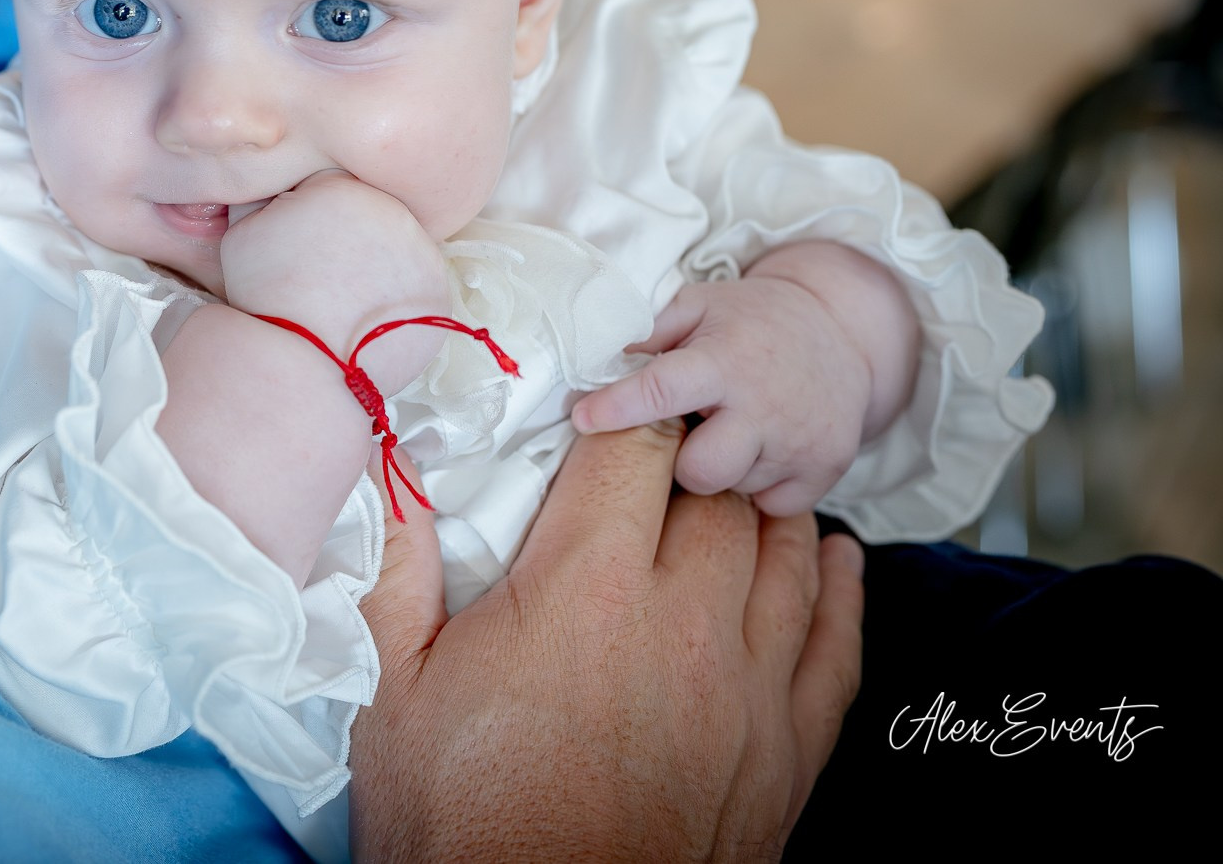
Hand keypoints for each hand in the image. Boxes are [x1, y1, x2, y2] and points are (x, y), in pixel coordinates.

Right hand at [219, 171, 448, 388]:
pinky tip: (368, 315)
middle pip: (369, 210)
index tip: (297, 242)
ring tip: (344, 296)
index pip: (328, 183)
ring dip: (377, 261)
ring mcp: (424, 255)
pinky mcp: (440, 295)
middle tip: (321, 271)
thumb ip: (262, 195)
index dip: (307, 213)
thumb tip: (270, 180)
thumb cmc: (267, 297)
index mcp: (344, 188)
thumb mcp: (243, 233)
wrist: (303, 365)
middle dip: (347, 233)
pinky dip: (398, 296)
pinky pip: (416, 284)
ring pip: (397, 245)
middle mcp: (394, 212)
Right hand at [351, 424, 864, 860]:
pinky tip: (830, 557)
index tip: (608, 407)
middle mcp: (682, 623)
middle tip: (660, 458)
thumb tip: (391, 474)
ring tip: (735, 490)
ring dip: (759, 510)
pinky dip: (838, 590)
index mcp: (583, 590)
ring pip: (782, 554)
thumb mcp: (394, 692)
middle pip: (715, 494)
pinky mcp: (786, 752)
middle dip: (688, 461)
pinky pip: (836, 645)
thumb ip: (398, 571)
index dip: (624, 416)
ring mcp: (747, 689)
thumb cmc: (459, 822)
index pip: (633, 450)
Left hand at [569, 242, 917, 515]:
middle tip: (690, 430)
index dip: (617, 407)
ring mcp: (800, 444)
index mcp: (724, 360)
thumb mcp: (698, 306)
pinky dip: (758, 486)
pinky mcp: (825, 472)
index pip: (661, 391)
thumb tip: (589, 364)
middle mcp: (765, 407)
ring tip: (730, 431)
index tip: (582, 418)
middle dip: (681, 459)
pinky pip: (769, 506)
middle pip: (700, 470)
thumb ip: (646, 334)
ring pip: (733, 491)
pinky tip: (760, 450)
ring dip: (721, 469)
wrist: (841, 332)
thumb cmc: (751, 321)